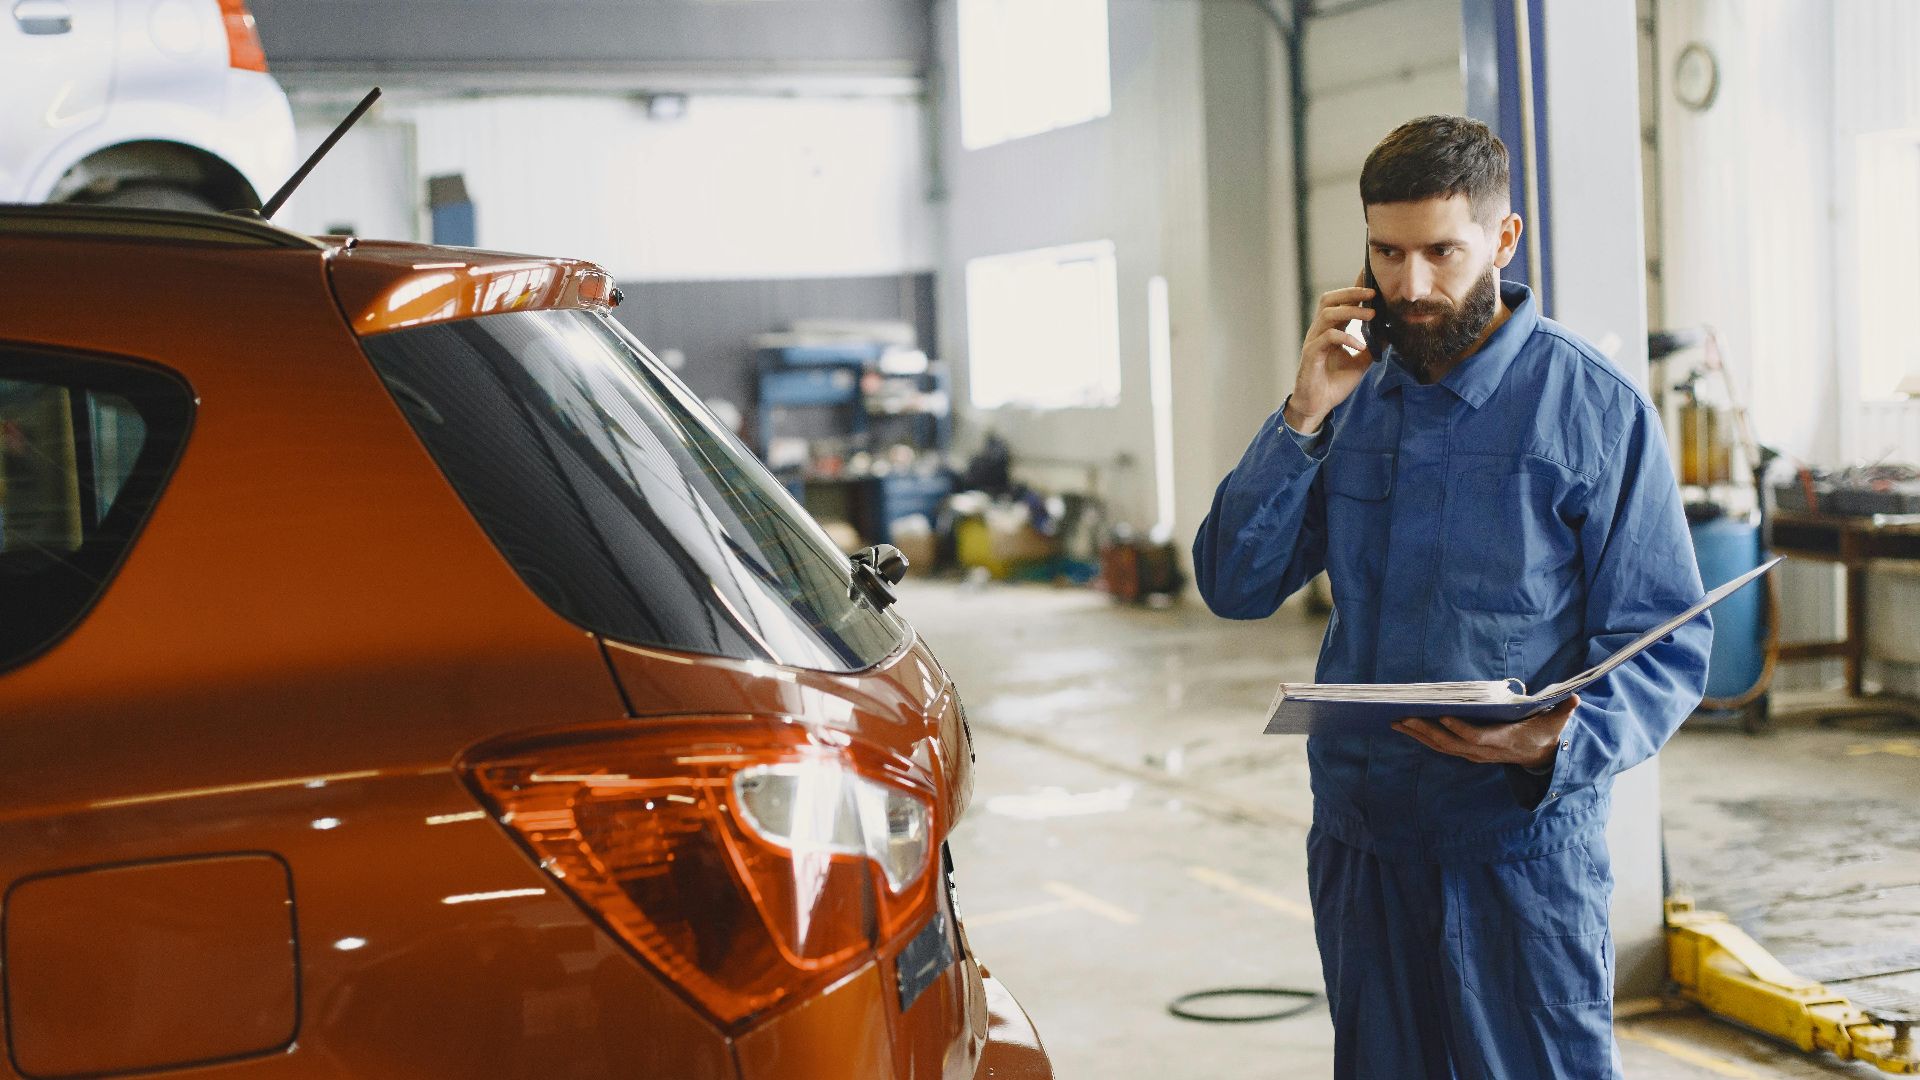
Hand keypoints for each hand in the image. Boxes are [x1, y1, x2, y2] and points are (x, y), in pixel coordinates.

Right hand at [1286, 277, 1376, 433]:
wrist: (1317, 405)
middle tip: (1373, 293)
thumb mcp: (1360, 362)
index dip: (1354, 289)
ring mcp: (1313, 341)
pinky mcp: (1311, 355)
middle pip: (1329, 299)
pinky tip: (1360, 345)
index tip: (1371, 278)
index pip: (1340, 302)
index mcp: (1330, 330)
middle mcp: (1319, 331)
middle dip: (1351, 292)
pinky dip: (1346, 338)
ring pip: (1328, 314)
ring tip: (1371, 315)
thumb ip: (1373, 346)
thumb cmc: (1334, 383)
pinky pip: (1327, 338)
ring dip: (1351, 311)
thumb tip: (1392, 332)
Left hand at [1392, 695, 1579, 770]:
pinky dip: (1422, 737)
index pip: (1477, 738)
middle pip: (1450, 743)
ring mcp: (1472, 754)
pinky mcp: (1465, 752)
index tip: (1442, 716)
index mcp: (1503, 742)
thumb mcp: (1556, 723)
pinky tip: (1405, 726)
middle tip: (1402, 717)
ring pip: (1440, 746)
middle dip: (1426, 731)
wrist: (1540, 756)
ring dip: (1418, 735)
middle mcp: (1483, 751)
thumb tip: (1575, 699)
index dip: (1460, 729)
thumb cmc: (1544, 733)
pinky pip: (1440, 746)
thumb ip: (1563, 712)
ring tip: (1396, 721)